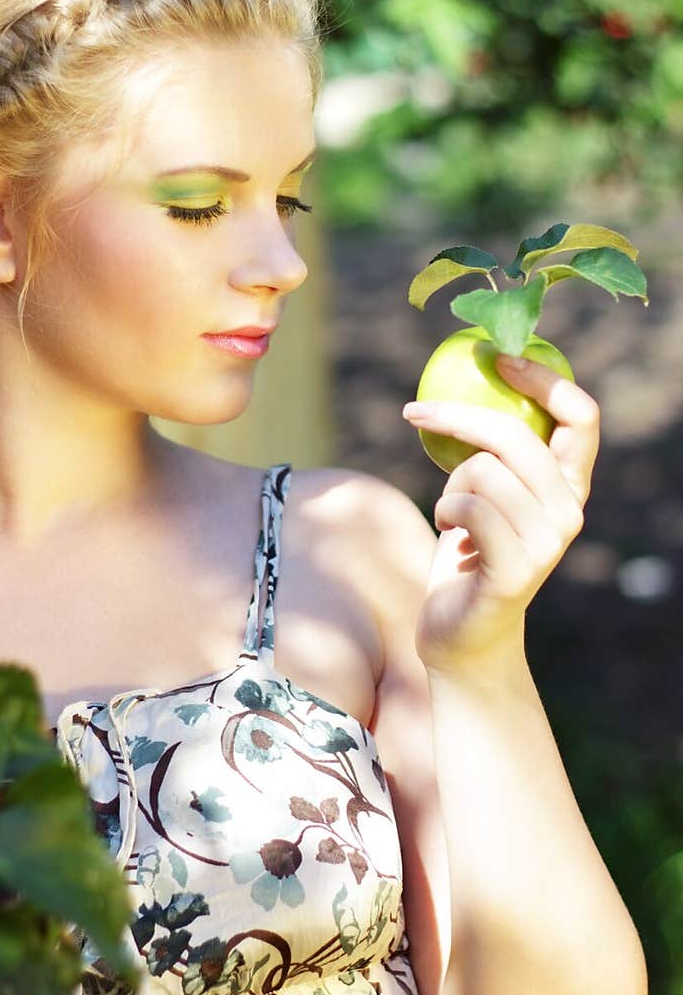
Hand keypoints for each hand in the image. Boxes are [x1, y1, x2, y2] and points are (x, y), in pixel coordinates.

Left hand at [401, 355, 599, 675]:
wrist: (464, 637)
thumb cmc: (467, 556)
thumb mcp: (486, 494)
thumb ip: (495, 452)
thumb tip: (468, 375)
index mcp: (570, 488)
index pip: (581, 418)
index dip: (544, 379)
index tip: (499, 357)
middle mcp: (571, 512)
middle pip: (517, 435)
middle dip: (458, 416)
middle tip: (414, 411)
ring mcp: (549, 542)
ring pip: (482, 471)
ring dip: (449, 486)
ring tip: (451, 514)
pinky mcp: (518, 568)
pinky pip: (468, 506)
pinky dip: (445, 511)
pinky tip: (448, 533)